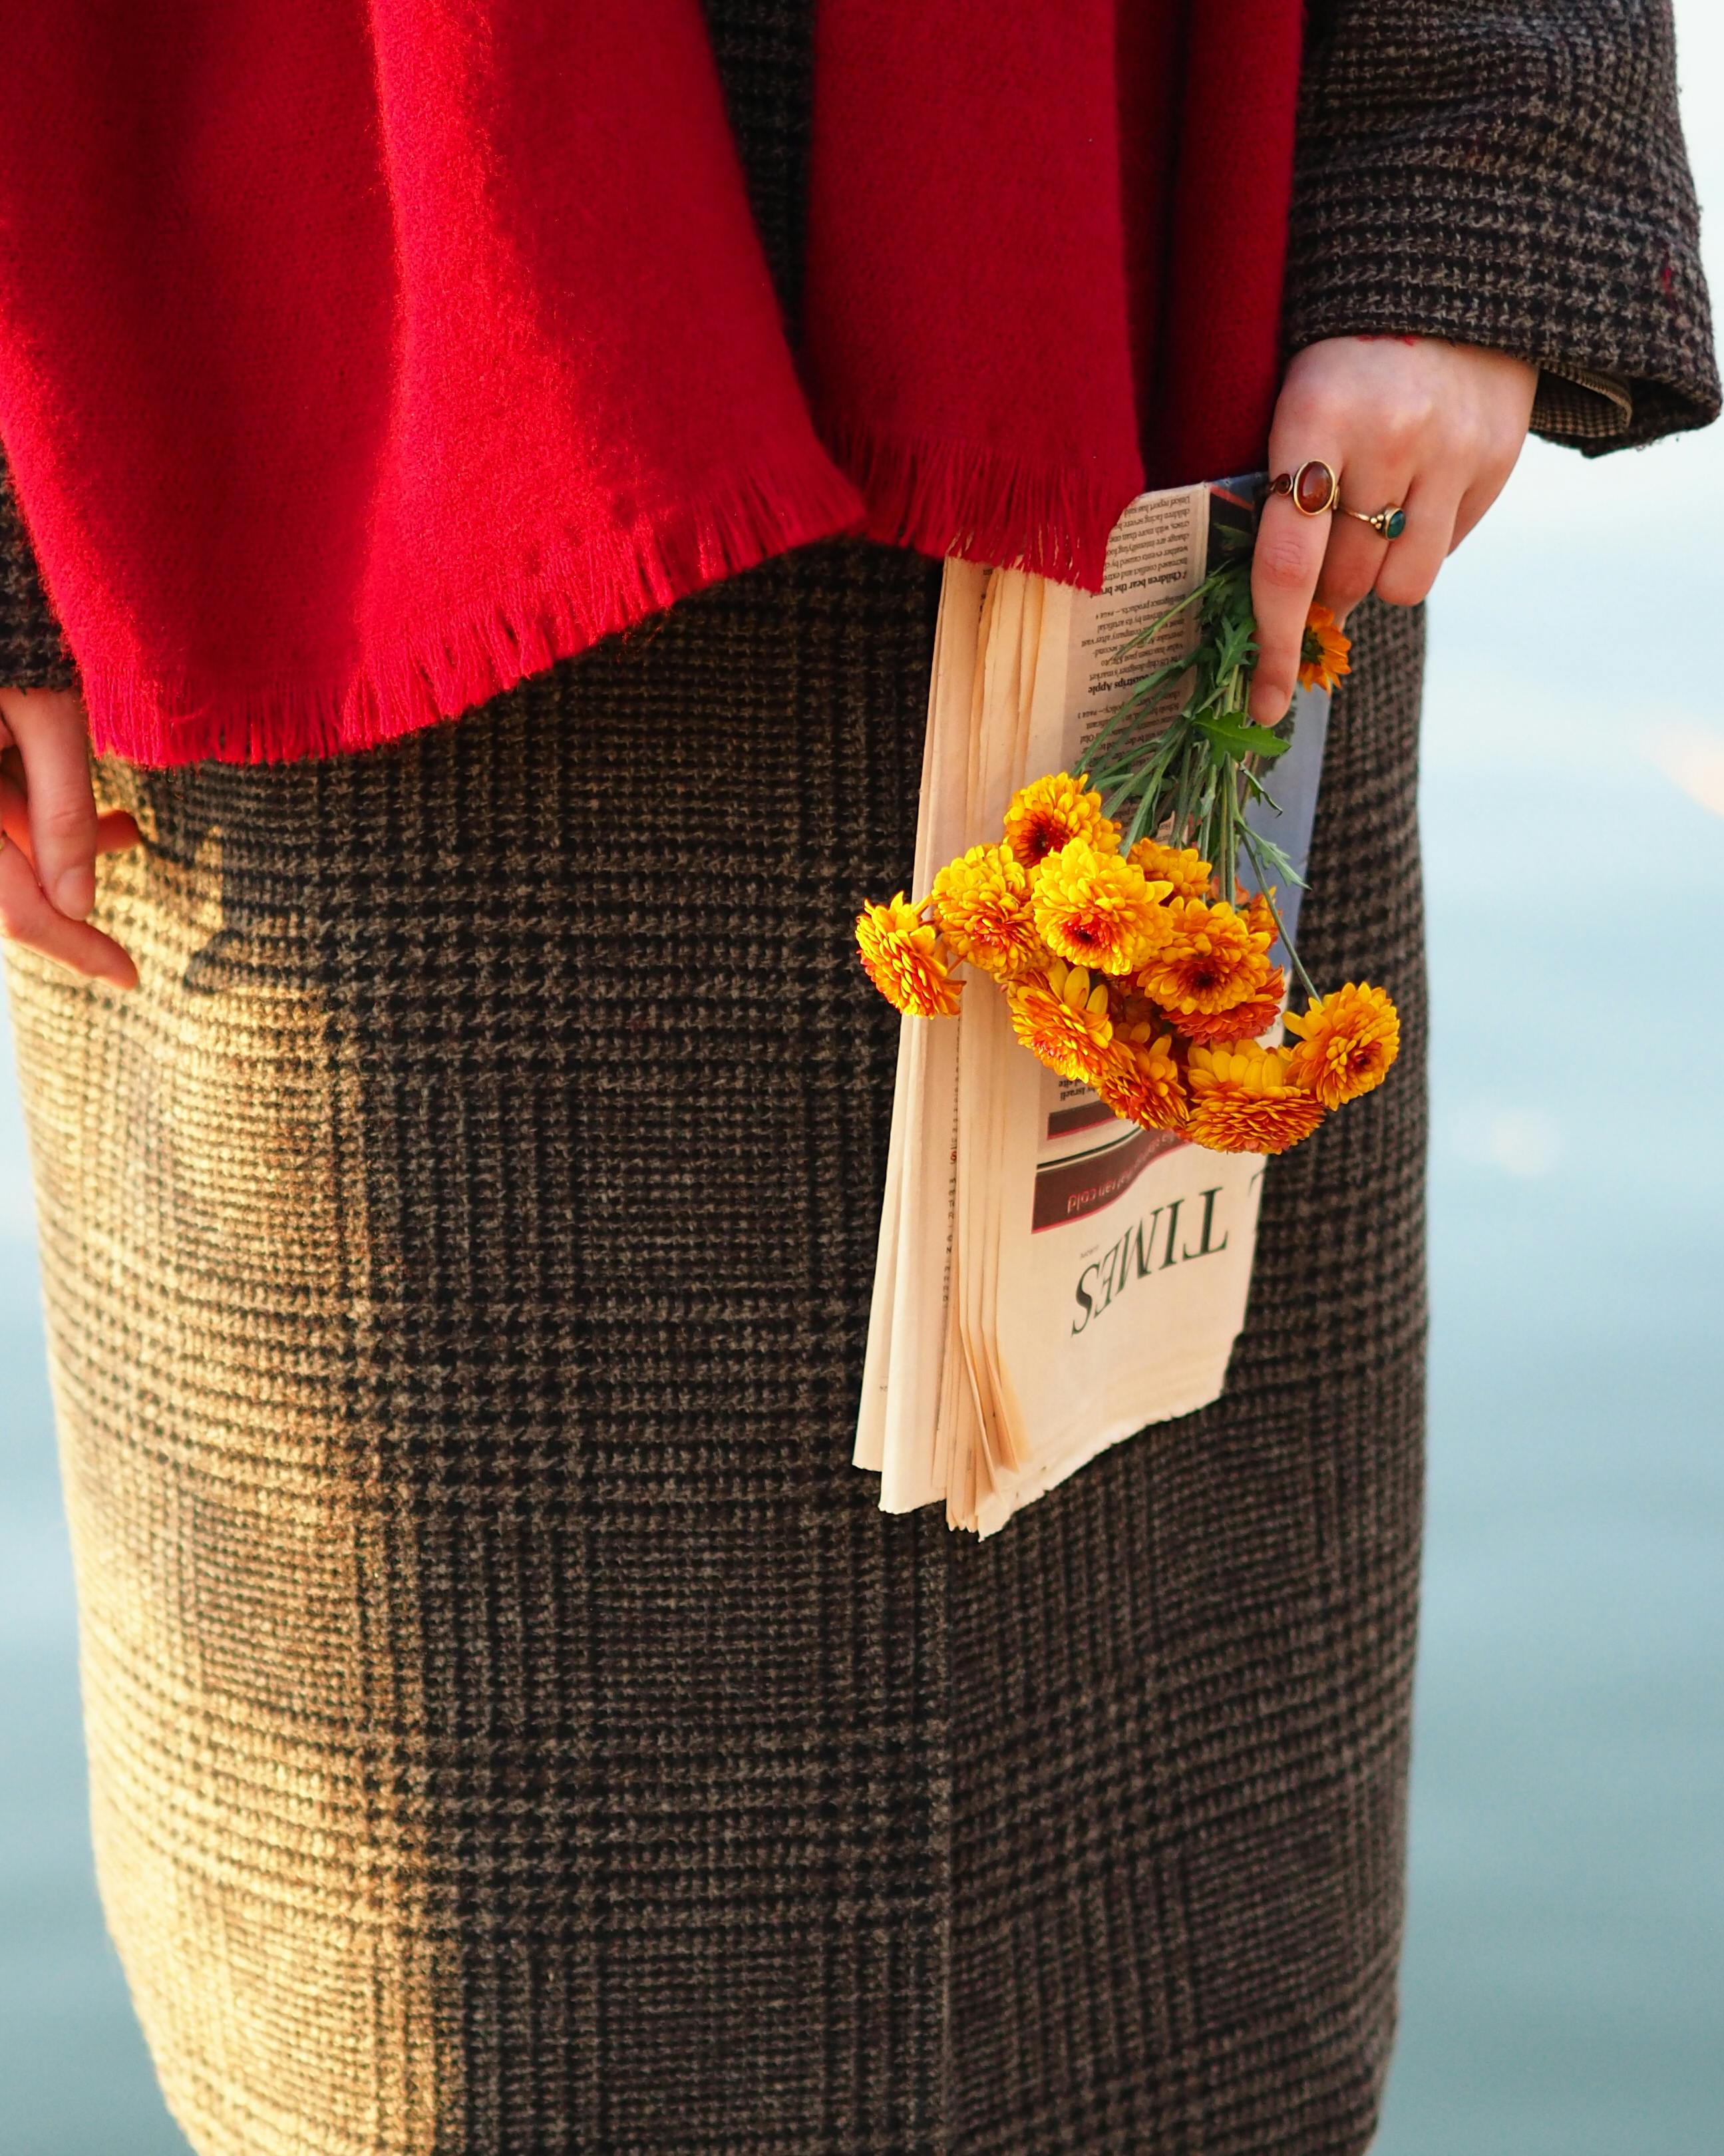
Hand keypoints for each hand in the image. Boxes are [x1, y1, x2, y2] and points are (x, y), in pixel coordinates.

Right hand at [0, 685, 140, 986]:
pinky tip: (100, 810)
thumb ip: (62, 807)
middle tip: (138, 879)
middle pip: (3, 876)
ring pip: (5, 839)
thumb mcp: (44, 705)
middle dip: (71, 887)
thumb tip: (78, 904)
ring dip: (63, 843)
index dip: (73, 945)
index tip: (131, 976)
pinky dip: (43, 808)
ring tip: (130, 828)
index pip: (13, 904)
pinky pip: (0, 801)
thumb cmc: (4, 610)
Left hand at [1249, 336, 1538, 722]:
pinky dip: (1425, 539)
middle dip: (1327, 591)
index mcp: (1314, 415)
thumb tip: (1285, 613)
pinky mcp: (1499, 457)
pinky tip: (1418, 483)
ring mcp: (1451, 448)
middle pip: (1346, 583)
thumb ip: (1283, 493)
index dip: (1273, 646)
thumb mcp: (1295, 398)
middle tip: (1324, 552)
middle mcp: (1388, 435)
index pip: (1285, 565)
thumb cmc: (1344, 352)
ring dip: (1379, 575)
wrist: (1453, 271)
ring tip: (1375, 515)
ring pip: (1402, 584)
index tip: (1265, 702)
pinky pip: (1447, 550)